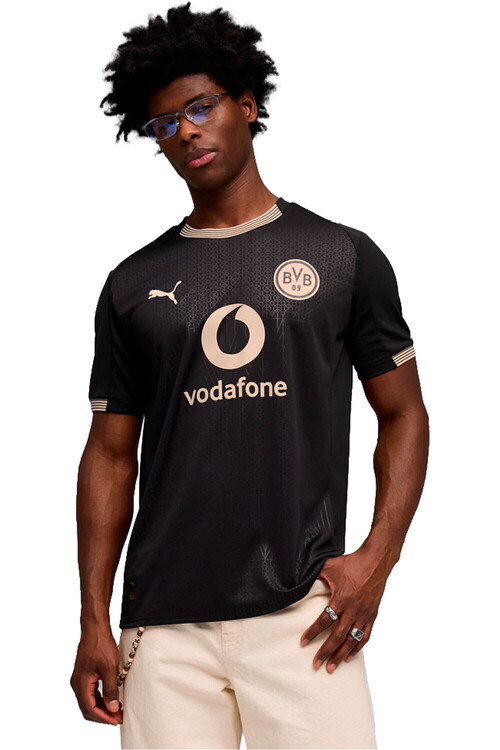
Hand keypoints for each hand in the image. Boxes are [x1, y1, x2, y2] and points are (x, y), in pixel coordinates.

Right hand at [70, 625, 122, 724]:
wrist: (95, 628)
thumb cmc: (101, 644)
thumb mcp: (109, 668)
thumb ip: (110, 689)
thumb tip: (112, 708)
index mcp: (81, 683)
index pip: (90, 709)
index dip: (104, 717)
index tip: (117, 720)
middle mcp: (77, 683)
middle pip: (87, 708)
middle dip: (103, 715)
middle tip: (119, 717)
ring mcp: (79, 679)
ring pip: (88, 701)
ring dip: (102, 708)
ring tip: (117, 710)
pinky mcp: (84, 675)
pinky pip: (90, 693)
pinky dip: (99, 699)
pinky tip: (111, 699)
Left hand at [299, 546, 390, 671]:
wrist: (375, 562)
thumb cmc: (351, 563)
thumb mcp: (329, 567)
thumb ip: (315, 576)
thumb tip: (300, 580)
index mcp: (341, 599)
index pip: (324, 621)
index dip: (313, 633)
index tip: (303, 642)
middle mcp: (353, 610)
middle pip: (337, 637)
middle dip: (326, 652)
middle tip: (316, 664)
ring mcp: (364, 614)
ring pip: (352, 640)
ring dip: (341, 655)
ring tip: (331, 667)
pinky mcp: (372, 615)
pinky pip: (365, 636)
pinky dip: (357, 648)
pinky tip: (350, 657)